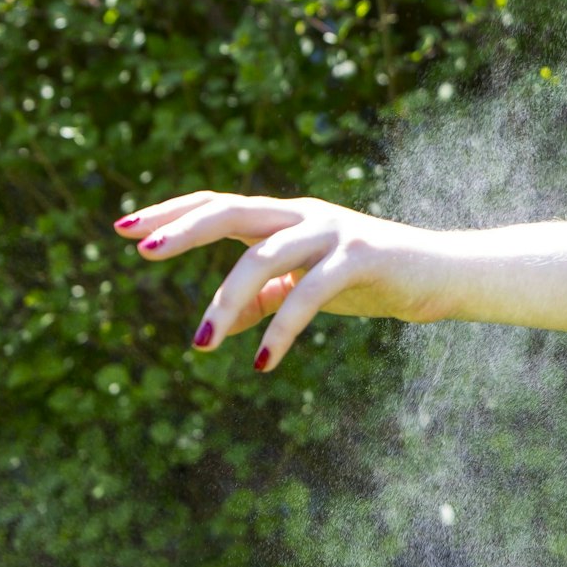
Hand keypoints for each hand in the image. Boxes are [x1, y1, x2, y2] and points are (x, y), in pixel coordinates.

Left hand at [114, 191, 452, 369]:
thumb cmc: (372, 280)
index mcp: (288, 217)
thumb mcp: (308, 288)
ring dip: (226, 299)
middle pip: (234, 210)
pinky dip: (282, 326)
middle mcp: (306, 215)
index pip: (221, 205)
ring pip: (265, 254)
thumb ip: (263, 299)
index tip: (125, 228)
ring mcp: (334, 232)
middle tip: (143, 251)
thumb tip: (216, 328)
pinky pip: (309, 291)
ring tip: (201, 344)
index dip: (174, 213)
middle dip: (185, 227)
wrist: (442, 276)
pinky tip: (264, 362)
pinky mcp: (362, 257)